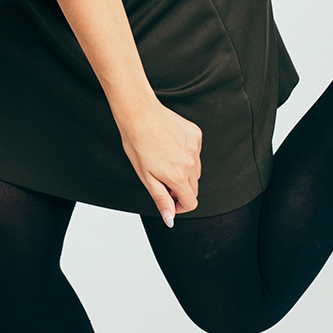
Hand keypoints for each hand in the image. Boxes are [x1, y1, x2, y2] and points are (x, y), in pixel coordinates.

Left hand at [117, 97, 202, 224]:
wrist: (138, 113)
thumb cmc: (136, 144)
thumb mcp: (145, 177)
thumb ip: (161, 199)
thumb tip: (170, 219)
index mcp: (179, 176)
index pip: (191, 202)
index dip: (179, 205)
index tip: (168, 198)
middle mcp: (192, 163)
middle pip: (194, 187)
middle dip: (179, 188)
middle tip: (160, 177)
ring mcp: (196, 148)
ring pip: (196, 170)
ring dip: (183, 172)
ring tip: (163, 160)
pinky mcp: (196, 135)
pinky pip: (195, 153)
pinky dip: (186, 154)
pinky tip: (169, 145)